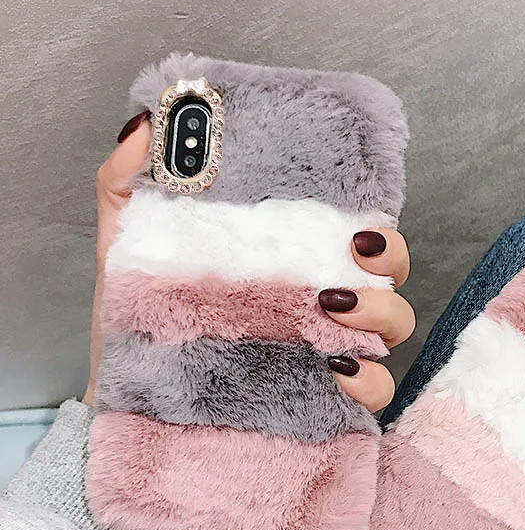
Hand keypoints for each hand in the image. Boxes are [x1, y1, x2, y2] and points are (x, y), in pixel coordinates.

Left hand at [83, 112, 414, 412]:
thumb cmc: (137, 319)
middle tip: (354, 255)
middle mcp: (318, 305)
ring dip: (379, 313)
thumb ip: (127, 186)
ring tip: (330, 307)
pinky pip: (372, 391)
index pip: (353, 239)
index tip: (358, 224)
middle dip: (389, 261)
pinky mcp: (321, 401)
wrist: (127, 391)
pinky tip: (336, 371)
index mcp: (289, 264)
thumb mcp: (128, 248)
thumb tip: (143, 128)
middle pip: (388, 277)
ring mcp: (325, 352)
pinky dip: (367, 382)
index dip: (374, 229)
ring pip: (392, 328)